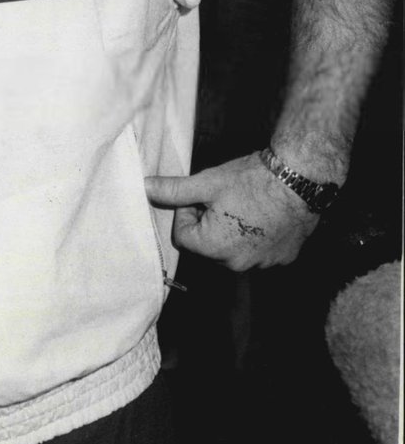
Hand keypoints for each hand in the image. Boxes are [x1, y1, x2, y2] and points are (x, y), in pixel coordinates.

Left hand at [144, 152, 319, 271]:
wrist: (299, 179)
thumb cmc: (250, 180)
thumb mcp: (206, 182)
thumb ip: (173, 190)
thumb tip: (144, 188)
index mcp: (214, 248)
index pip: (182, 237)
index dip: (186, 213)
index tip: (201, 197)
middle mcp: (237, 264)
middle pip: (206, 246)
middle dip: (207, 223)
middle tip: (221, 198)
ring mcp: (263, 264)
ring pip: (231, 248)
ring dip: (230, 230)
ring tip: (243, 203)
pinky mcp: (283, 258)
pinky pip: (257, 250)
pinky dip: (254, 235)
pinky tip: (262, 213)